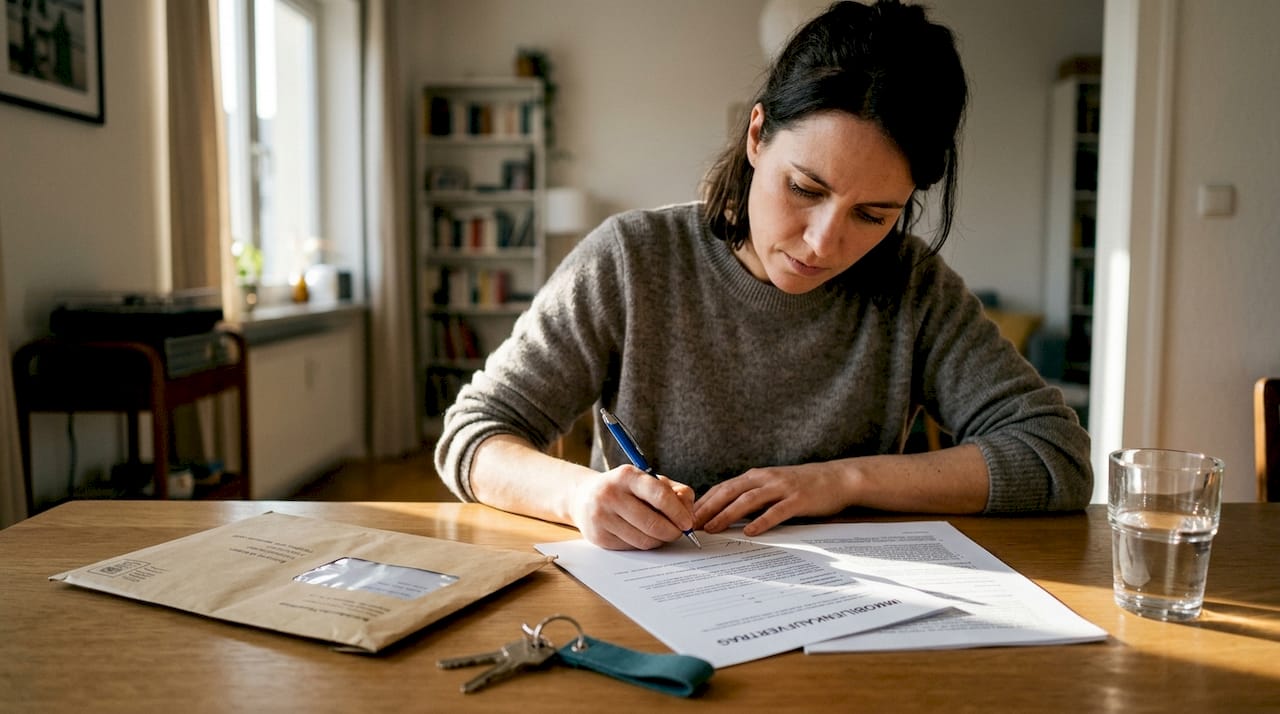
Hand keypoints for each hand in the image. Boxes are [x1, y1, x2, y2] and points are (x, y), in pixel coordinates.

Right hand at [568, 465, 696, 549]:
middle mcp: (611, 494)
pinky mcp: (598, 536)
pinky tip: (642, 535)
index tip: (688, 523)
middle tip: (679, 533)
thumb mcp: (649, 480)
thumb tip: (689, 515)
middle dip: (673, 532)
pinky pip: (632, 547)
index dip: (678, 512)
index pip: (660, 496)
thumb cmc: (625, 488)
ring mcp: (602, 517)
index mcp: (627, 475)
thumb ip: (675, 492)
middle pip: (653, 523)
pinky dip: (643, 544)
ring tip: (661, 533)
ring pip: (644, 540)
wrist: (584, 497)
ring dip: (659, 540)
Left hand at [694, 462, 852, 536]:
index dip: (705, 501)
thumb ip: (752, 496)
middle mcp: (765, 479)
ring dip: (728, 514)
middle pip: (730, 492)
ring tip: (713, 528)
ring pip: (748, 500)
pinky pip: (777, 511)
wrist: (837, 478)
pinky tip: (750, 532)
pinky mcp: (798, 499)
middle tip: (692, 524)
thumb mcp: (772, 486)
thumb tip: (726, 514)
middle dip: (709, 508)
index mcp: (756, 476)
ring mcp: (782, 488)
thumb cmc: (802, 486)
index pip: (724, 487)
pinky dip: (761, 521)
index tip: (687, 516)